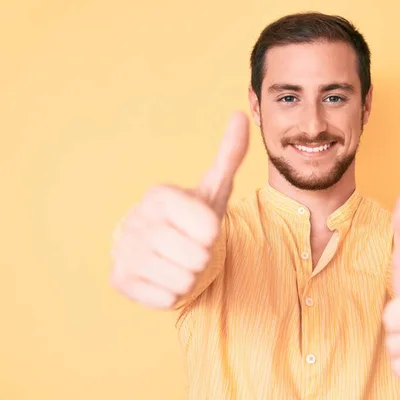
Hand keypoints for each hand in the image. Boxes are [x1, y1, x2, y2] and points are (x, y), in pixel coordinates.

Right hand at [110, 111, 248, 308]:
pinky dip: (172, 293)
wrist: (163, 250)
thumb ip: (229, 155)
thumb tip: (241, 115)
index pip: (209, 228)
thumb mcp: (214, 188)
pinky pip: (166, 299)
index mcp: (160, 195)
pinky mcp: (119, 279)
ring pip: (184, 280)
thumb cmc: (193, 218)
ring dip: (189, 276)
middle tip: (189, 246)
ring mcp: (124, 250)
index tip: (200, 226)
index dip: (212, 233)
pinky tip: (163, 276)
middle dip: (202, 256)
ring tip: (178, 260)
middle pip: (198, 257)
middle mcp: (137, 219)